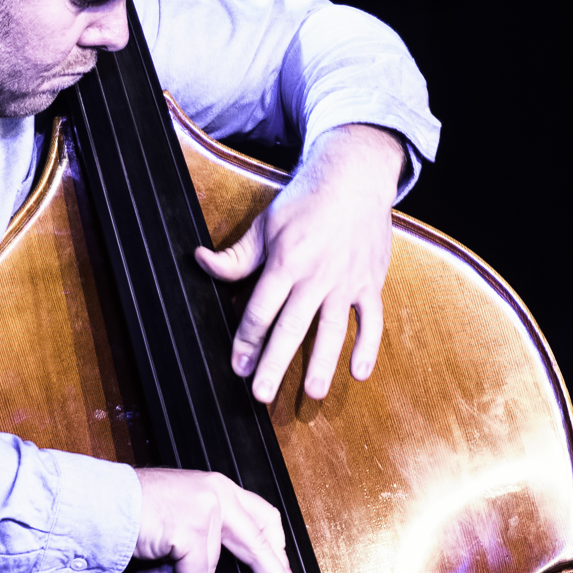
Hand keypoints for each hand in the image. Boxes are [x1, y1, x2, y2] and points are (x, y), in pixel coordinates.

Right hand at [131, 468, 299, 572]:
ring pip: (210, 569)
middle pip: (260, 546)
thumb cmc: (129, 510)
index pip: (263, 516)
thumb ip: (204, 531)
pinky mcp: (190, 531)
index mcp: (218, 487)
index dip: (276, 548)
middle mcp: (218, 494)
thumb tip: (220, 568)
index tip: (284, 572)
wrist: (99, 504)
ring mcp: (206, 511)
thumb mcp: (177, 511)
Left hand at [196, 123, 402, 402]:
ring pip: (332, 330)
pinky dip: (368, 347)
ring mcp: (346, 281)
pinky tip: (359, 373)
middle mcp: (316, 275)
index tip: (238, 365)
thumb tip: (200, 262)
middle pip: (291, 326)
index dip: (247, 340)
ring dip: (322, 363)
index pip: (261, 309)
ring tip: (311, 393)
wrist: (354, 178)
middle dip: (274, 362)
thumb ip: (237, 255)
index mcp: (286, 261)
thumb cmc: (306, 201)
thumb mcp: (265, 224)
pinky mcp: (370, 283)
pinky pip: (371, 321)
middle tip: (261, 394)